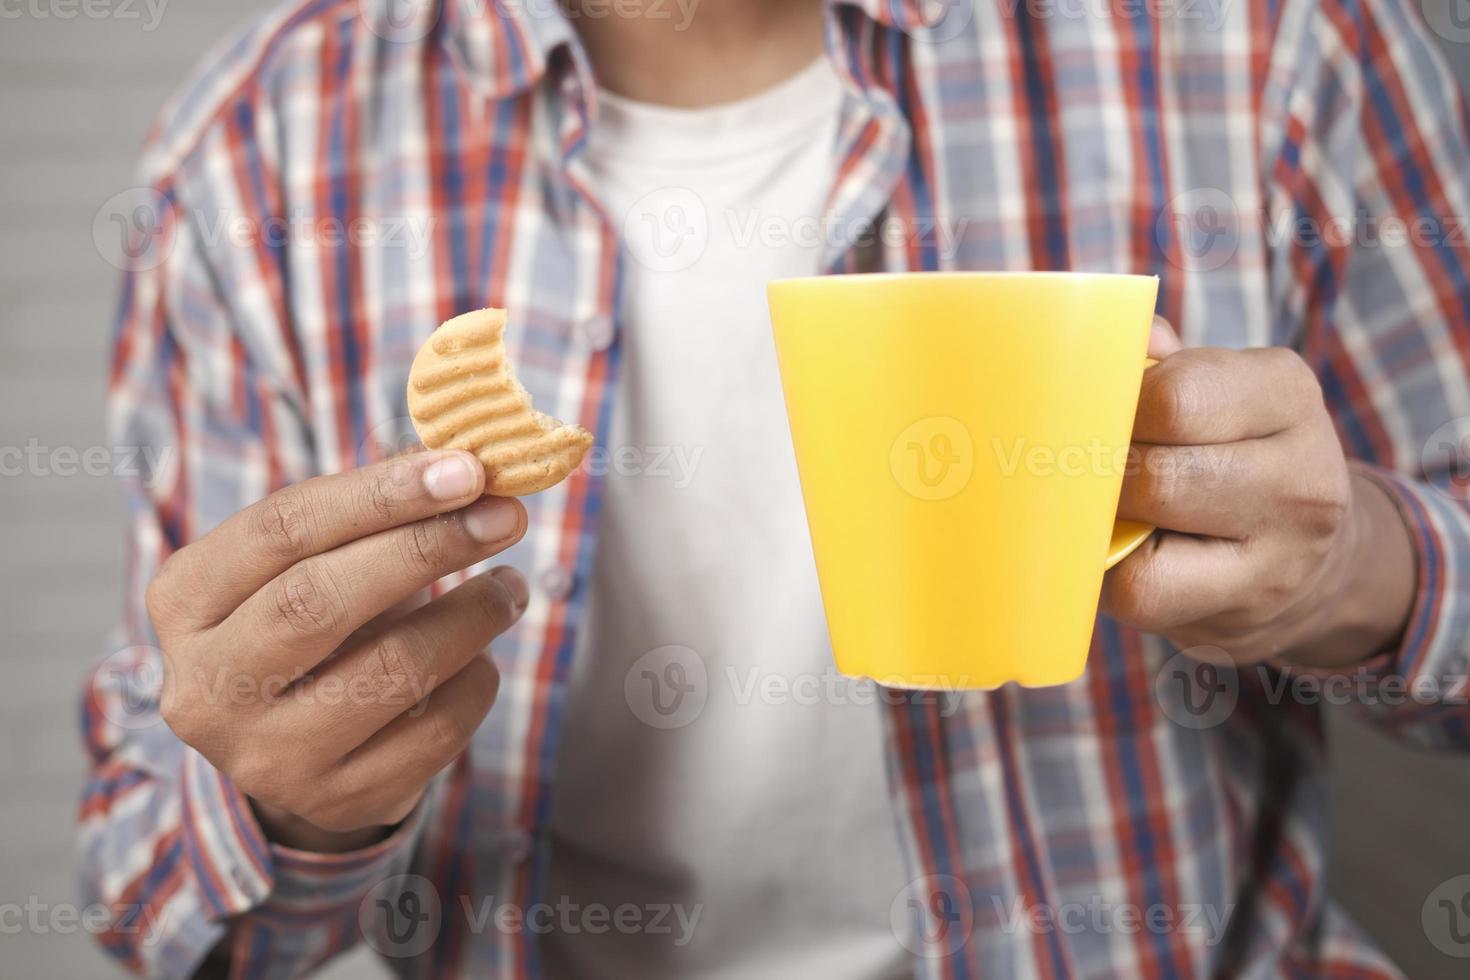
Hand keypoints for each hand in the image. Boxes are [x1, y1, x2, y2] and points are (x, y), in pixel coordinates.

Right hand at [146, 451, 527, 851]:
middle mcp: (207, 686)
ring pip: (393, 668)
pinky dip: (478, 679)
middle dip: (430, 546)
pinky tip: (481, 655)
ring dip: (474, 615)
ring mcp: (267, 756)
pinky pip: (436, 730)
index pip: (282, 529)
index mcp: (185, 601)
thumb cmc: (312, 618)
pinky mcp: (336, 800)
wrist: (295, 743)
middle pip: (323, 599)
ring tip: (510, 587)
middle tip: (506, 515)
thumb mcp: (312, 558)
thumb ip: (371, 506)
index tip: (466, 468)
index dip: (381, 493)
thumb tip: (462, 461)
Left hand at [1100, 318, 1415, 668]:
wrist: (1309, 560)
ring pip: (1145, 543)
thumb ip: (1160, 363)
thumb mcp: (1217, 392)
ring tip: (1099, 510)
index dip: (1113, 408)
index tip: (1095, 416)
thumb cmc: (1229, 456)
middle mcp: (1302, 472)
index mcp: (1285, 391)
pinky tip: (1119, 555)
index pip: (1174, 396)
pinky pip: (1142, 594)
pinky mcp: (1248, 610)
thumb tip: (1111, 338)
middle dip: (1100, 475)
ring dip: (1103, 526)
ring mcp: (1283, 552)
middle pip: (1155, 474)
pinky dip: (1110, 576)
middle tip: (1076, 472)